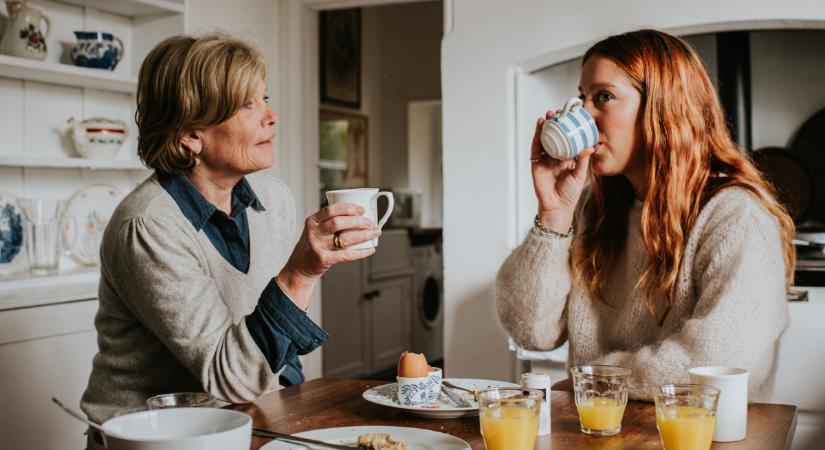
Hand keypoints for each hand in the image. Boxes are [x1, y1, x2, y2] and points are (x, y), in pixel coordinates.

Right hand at [277, 203, 379, 307]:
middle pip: (338, 223)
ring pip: (344, 238)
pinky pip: (346, 255)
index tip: (361, 209)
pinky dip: (361, 252)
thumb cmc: (314, 245)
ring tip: (374, 232)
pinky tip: (370, 249)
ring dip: (363, 234)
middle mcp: (314, 232)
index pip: (330, 210)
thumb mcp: (316, 229)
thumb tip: (360, 215)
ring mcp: (318, 246)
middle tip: (370, 222)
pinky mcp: (323, 259)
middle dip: (357, 221)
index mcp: (312, 221)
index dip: (348, 208)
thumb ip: (331, 222)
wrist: (300, 266)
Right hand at [530, 111, 593, 230]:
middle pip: (555, 135)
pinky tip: (540, 126)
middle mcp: (556, 155)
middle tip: (559, 112)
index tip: (572, 116)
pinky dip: (537, 136)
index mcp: (568, 157)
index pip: (568, 138)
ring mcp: (545, 158)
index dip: (568, 127)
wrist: (557, 207)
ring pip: (545, 138)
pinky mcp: (536, 163)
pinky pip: (536, 147)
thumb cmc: (570, 193)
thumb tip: (590, 147)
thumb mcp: (580, 175)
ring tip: (549, 115)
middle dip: (556, 123)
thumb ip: (583, 161)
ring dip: (546, 126)